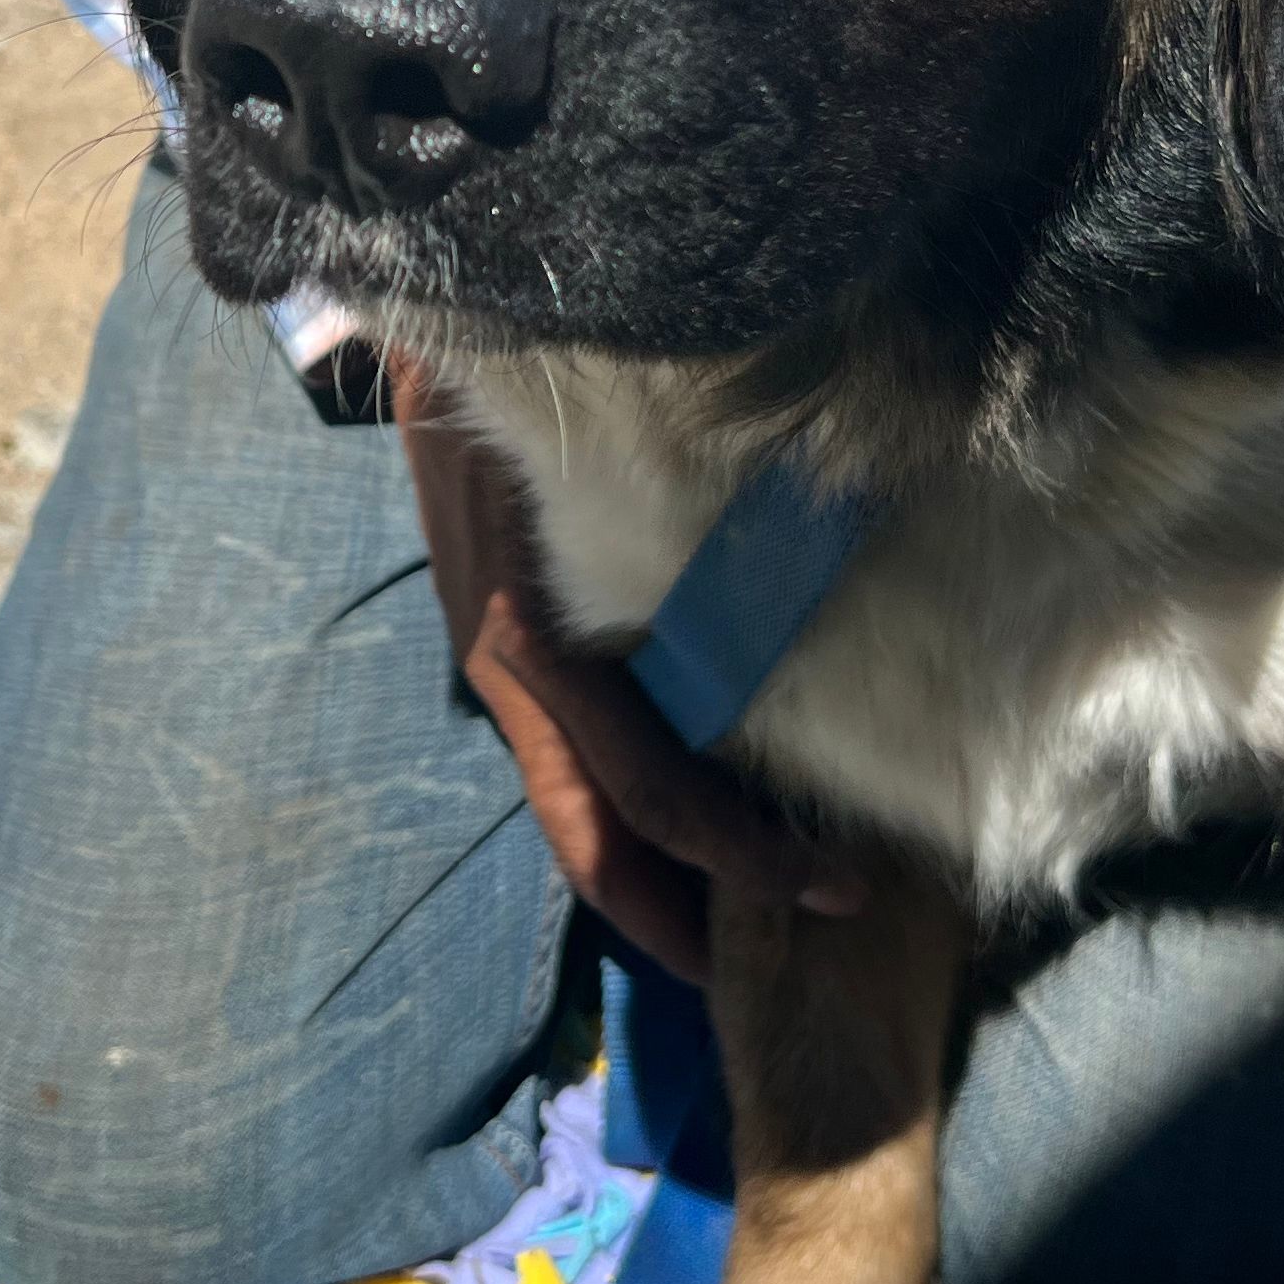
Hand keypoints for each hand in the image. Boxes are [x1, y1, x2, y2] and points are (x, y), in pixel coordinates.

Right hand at [396, 356, 862, 982]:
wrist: (443, 325)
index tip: (840, 891)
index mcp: (544, 650)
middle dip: (688, 921)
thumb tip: (822, 586)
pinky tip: (693, 809)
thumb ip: (685, 536)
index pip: (656, 796)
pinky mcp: (498, 653)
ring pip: (579, 812)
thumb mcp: (613, 460)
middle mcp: (513, 679)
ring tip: (740, 916)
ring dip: (658, 873)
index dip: (744, 862)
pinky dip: (629, 803)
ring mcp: (496, 672)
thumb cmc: (548, 383)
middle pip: (601, 846)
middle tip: (785, 959)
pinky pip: (571, 755)